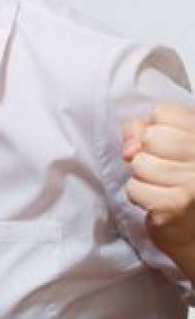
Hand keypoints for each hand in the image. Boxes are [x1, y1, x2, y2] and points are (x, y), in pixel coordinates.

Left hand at [122, 102, 194, 264]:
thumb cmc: (184, 185)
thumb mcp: (172, 148)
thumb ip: (145, 132)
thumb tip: (129, 147)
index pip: (163, 113)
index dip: (155, 129)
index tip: (170, 149)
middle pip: (150, 137)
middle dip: (148, 155)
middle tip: (168, 174)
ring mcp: (193, 182)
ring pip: (139, 163)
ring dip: (144, 178)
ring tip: (165, 189)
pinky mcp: (175, 206)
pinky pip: (134, 188)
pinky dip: (140, 197)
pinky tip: (160, 204)